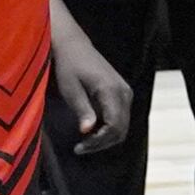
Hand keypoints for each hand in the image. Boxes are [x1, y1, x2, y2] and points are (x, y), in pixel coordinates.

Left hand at [52, 14, 133, 152]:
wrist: (74, 46)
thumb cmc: (68, 66)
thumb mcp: (70, 90)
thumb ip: (82, 109)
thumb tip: (88, 131)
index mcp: (111, 91)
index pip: (114, 126)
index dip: (98, 142)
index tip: (79, 148)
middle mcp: (124, 92)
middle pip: (121, 130)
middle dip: (101, 143)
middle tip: (80, 148)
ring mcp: (125, 93)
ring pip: (122, 126)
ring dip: (105, 138)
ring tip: (84, 141)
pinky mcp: (122, 93)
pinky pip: (120, 118)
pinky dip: (107, 129)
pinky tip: (90, 130)